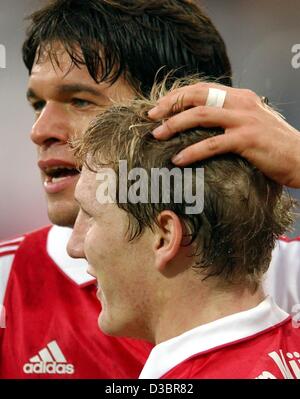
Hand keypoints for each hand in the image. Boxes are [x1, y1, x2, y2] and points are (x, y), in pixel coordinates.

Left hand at [148, 82, 299, 187]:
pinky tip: (178, 160)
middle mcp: (240, 102)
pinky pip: (212, 144)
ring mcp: (244, 120)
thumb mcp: (251, 122)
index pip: (202, 89)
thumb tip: (204, 123)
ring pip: (201, 116)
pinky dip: (192, 152)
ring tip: (157, 135)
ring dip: (175, 125)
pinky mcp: (247, 139)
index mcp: (239, 96)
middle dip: (170, 104)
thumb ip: (230, 117)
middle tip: (151, 117)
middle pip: (197, 96)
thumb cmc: (274, 144)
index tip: (159, 106)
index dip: (177, 95)